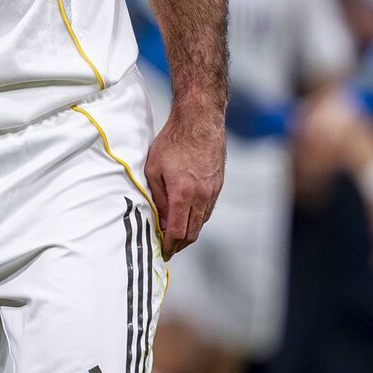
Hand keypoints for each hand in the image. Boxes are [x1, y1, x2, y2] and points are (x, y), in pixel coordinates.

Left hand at [143, 106, 224, 257]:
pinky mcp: (218, 185)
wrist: (199, 121)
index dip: (169, 245)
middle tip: (169, 248)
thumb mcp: (154, 170)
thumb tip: (162, 220)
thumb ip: (158, 198)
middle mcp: (202, 196)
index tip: (163, 251)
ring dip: (189, 231)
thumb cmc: (173, 141)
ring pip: (201, 222)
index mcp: (183, 194)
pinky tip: (188, 216)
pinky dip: (197, 218)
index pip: (178, 232)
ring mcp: (213, 191)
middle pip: (192, 232)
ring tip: (176, 235)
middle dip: (180, 244)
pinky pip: (208, 209)